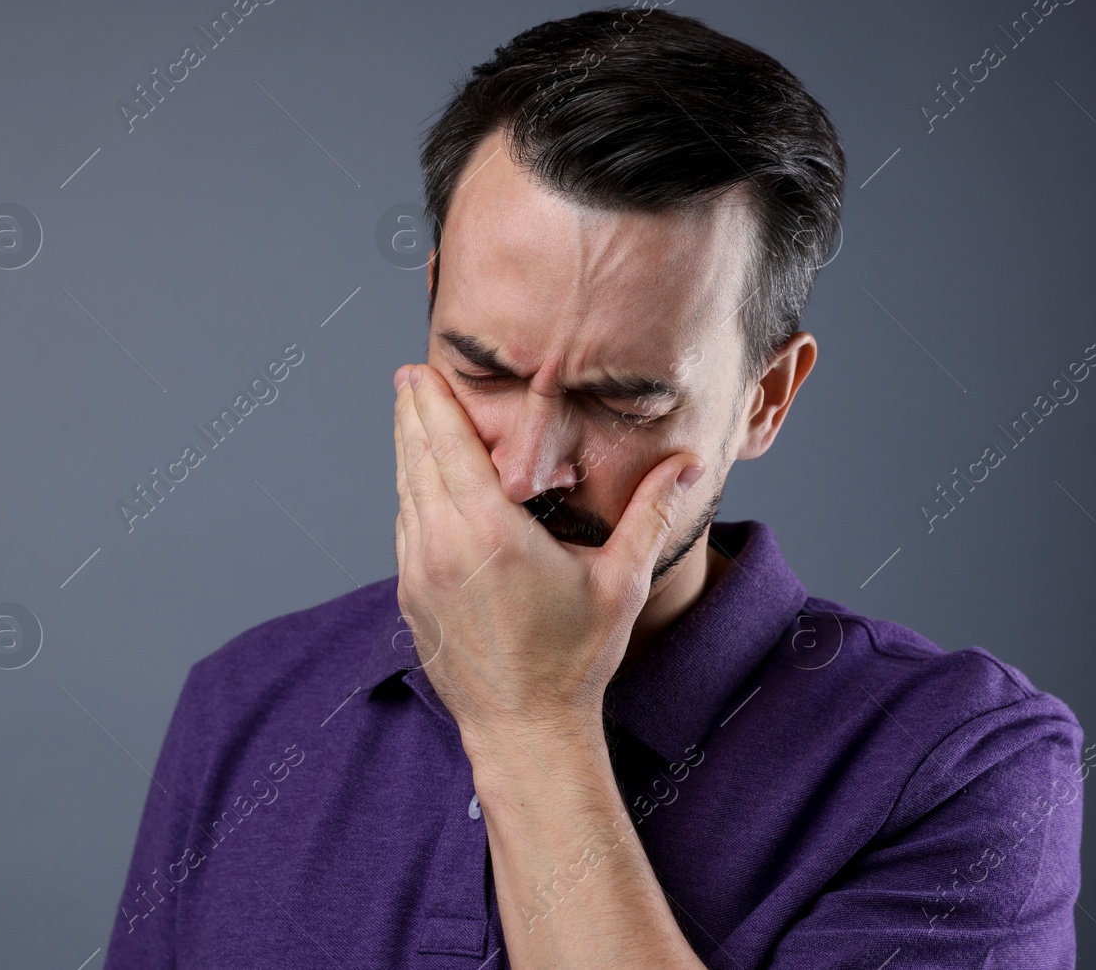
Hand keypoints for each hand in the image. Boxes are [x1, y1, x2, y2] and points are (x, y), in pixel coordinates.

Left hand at [392, 362, 704, 748]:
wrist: (523, 728)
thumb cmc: (575, 659)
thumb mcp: (621, 580)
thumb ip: (651, 513)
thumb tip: (691, 464)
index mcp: (489, 530)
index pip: (448, 443)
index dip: (433, 400)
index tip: (420, 367)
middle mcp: (441, 544)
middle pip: (415, 458)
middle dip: (411, 413)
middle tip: (409, 376)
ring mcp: (417, 572)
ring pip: (404, 493)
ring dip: (407, 452)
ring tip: (411, 421)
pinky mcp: (409, 598)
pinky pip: (404, 530)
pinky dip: (410, 496)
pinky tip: (421, 486)